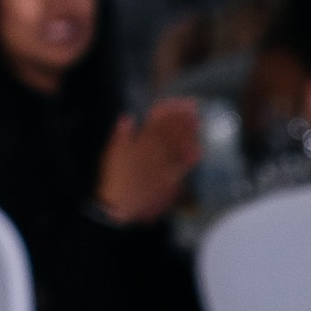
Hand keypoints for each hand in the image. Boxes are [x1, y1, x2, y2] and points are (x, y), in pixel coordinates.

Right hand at [95, 99, 199, 225]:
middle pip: (172, 132)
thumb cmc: (114, 179)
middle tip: (193, 108)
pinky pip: (183, 165)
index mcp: (140, 144)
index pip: (158, 123)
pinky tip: (197, 149)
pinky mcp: (170, 180)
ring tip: (197, 123)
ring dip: (189, 133)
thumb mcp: (112, 153)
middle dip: (183, 119)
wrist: (120, 207)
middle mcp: (155, 153)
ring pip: (179, 146)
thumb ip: (122, 134)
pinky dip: (190, 155)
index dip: (170, 112)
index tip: (178, 103)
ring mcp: (165, 166)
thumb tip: (128, 118)